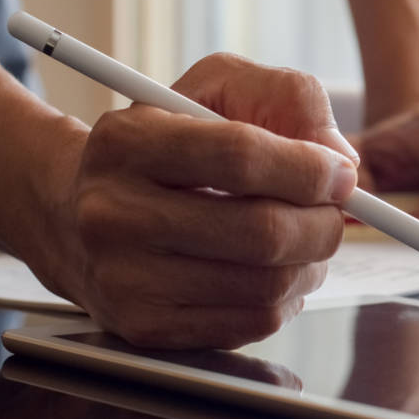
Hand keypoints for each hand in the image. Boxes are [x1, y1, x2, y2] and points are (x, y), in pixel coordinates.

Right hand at [35, 53, 358, 348]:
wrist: (77, 214)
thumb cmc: (165, 143)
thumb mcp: (215, 90)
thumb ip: (287, 99)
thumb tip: (341, 162)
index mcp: (127, 143)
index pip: (239, 156)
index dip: (308, 168)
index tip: (341, 173)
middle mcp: (113, 214)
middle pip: (260, 231)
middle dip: (323, 223)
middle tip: (335, 212)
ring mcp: (125, 280)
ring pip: (265, 285)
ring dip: (310, 263)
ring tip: (304, 239)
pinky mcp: (145, 328)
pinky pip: (251, 322)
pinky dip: (285, 297)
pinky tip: (272, 270)